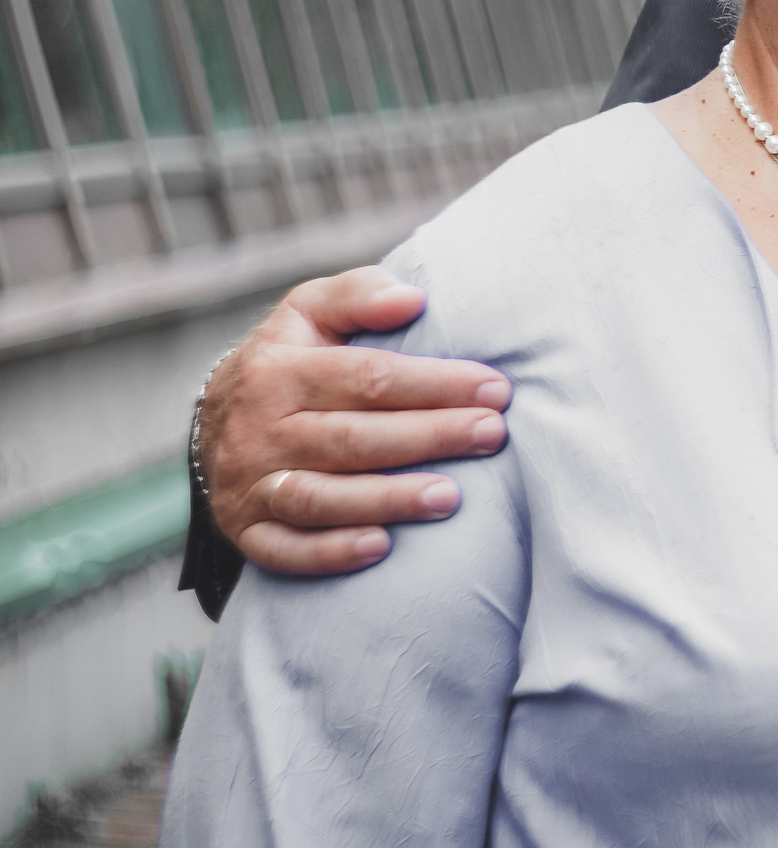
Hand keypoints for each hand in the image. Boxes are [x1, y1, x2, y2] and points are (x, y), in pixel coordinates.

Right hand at [199, 268, 509, 575]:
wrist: (210, 424)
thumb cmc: (290, 359)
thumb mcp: (309, 311)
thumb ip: (358, 295)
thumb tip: (412, 299)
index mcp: (278, 372)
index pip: (367, 377)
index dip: (435, 383)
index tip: (495, 388)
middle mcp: (259, 431)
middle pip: (352, 438)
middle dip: (429, 437)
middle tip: (492, 435)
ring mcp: (249, 485)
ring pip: (320, 497)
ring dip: (388, 500)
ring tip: (451, 497)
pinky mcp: (246, 531)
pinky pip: (284, 550)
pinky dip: (329, 552)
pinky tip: (381, 549)